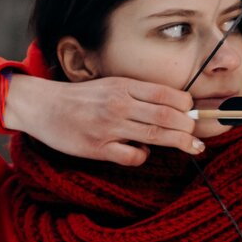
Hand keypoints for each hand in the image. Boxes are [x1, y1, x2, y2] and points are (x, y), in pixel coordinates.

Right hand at [5, 74, 205, 166]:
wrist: (43, 106)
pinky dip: (143, 156)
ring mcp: (109, 127)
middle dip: (188, 127)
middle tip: (198, 135)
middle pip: (166, 116)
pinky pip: (132, 156)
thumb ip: (137, 94)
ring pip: (155, 135)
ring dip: (179, 142)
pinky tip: (141, 152)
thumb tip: (171, 107)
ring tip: (192, 147)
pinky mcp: (99, 148)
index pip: (165, 93)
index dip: (186, 105)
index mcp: (123, 86)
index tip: (193, 112)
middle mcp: (119, 104)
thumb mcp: (110, 85)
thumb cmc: (81, 98)